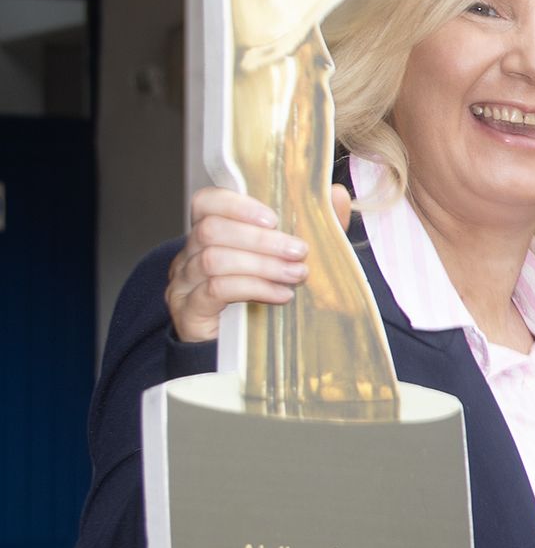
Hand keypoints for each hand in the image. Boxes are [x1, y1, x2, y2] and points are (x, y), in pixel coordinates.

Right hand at [165, 185, 350, 343]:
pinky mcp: (189, 312)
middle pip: (211, 230)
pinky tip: (281, 295)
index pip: (206, 202)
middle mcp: (189, 255)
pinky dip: (253, 288)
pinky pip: (215, 290)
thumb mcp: (291, 258)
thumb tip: (338, 194)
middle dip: (261, 239)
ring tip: (297, 275)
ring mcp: (183, 284)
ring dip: (262, 264)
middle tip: (300, 251)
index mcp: (209, 234)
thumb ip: (313, 226)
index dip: (237, 204)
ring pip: (213, 259)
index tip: (274, 218)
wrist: (237, 353)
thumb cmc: (264, 295)